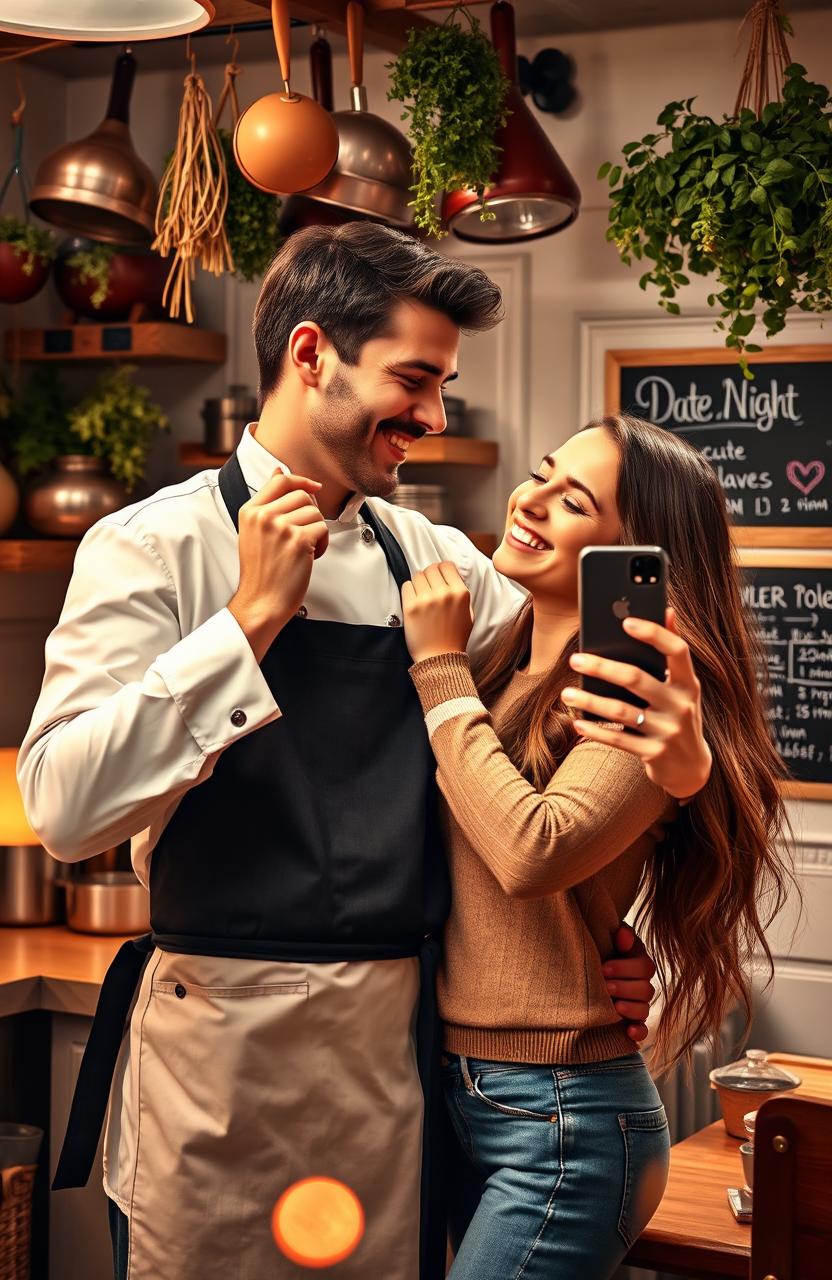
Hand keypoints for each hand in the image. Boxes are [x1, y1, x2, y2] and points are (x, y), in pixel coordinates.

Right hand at [228, 468, 328, 661]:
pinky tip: (310, 557)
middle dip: (311, 513)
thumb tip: (279, 471)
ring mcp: (280, 527)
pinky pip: (323, 529)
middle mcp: (263, 516)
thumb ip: (267, 502)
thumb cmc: (260, 572)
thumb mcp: (254, 531)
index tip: (313, 488)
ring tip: (304, 549)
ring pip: (315, 513)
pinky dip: (322, 545)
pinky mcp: (298, 540)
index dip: (301, 481)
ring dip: (316, 531)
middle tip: (305, 532)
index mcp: (250, 511)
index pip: (281, 481)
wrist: (260, 602)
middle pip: (302, 496)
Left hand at [401, 562, 472, 662]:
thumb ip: (461, 594)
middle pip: (430, 569)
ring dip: (418, 584)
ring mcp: (426, 599)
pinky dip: (409, 591)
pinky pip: (406, 586)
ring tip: (421, 597)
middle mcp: (444, 593)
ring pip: (417, 576)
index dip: (441, 569)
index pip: (446, 565)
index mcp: (460, 593)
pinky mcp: (411, 607)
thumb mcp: (469, 614)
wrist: (440, 659)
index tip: (438, 576)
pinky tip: (414, 602)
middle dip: (429, 576)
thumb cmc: (455, 638)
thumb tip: (450, 577)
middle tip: (428, 588)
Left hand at [561, 607, 711, 801]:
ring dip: (590, 701)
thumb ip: (672, 653)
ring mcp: (668, 731)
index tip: (626, 621)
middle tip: (575, 659)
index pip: (677, 651)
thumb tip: (667, 610)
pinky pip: (618, 740)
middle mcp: (682, 705)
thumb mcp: (682, 687)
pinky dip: (595, 730)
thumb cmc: (679, 716)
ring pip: (622, 711)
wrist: (691, 768)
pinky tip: (577, 722)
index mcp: (688, 683)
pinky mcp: (654, 753)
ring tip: (566, 693)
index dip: (653, 634)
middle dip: (603, 667)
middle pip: (637, 679)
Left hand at [603, 923, 656, 1042]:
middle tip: (606, 986)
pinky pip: (643, 1030)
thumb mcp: (607, 938)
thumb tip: (623, 936)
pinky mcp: (631, 1022)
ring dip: (631, 1009)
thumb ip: (619, 935)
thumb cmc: (598, 950)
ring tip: (615, 1006)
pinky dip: (638, 1032)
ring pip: (644, 1010)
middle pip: (646, 990)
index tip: (603, 968)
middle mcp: (642, 984)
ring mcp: (638, 1004)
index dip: (625, 969)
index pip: (645, 968)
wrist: (583, 970)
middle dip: (625, 988)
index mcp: (639, 962)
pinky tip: (629, 1031)